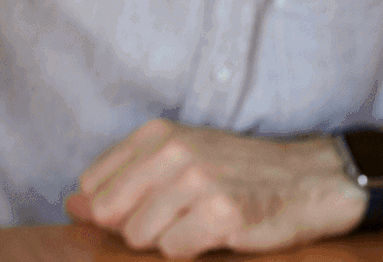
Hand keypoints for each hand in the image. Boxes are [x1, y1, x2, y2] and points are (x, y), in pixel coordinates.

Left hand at [64, 119, 365, 257]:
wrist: (311, 179)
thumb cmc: (239, 172)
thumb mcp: (179, 158)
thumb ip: (122, 179)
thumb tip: (71, 205)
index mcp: (157, 134)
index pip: (94, 185)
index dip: (112, 208)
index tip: (144, 206)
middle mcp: (174, 152)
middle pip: (112, 214)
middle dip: (136, 227)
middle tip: (176, 217)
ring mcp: (198, 182)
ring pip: (140, 236)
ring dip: (168, 240)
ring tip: (199, 223)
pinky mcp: (222, 214)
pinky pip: (174, 251)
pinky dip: (191, 251)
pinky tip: (216, 234)